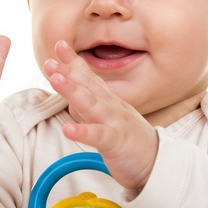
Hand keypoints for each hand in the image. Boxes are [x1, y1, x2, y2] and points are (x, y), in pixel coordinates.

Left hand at [43, 40, 157, 189]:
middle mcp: (111, 107)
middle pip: (88, 86)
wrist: (158, 162)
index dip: (74, 62)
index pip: (90, 77)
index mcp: (109, 101)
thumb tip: (70, 95)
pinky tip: (68, 130)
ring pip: (91, 105)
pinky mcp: (117, 143)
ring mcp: (114, 123)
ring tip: (55, 80)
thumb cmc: (130, 140)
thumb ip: (89, 106)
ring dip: (72, 91)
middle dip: (68, 72)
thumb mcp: (108, 118)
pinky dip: (83, 132)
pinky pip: (99, 136)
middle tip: (49, 61)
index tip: (59, 45)